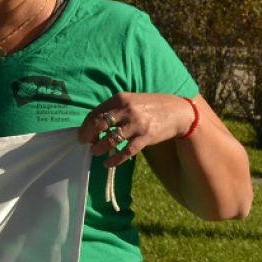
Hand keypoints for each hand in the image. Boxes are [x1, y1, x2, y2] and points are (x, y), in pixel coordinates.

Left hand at [79, 94, 194, 166]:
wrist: (178, 111)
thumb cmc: (149, 107)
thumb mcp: (130, 101)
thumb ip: (113, 110)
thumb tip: (92, 124)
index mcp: (120, 99)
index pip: (95, 113)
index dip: (86, 126)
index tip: (83, 134)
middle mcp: (127, 110)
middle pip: (99, 124)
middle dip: (88, 135)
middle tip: (85, 143)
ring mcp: (137, 124)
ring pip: (110, 139)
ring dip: (98, 147)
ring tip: (94, 152)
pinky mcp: (146, 137)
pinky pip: (126, 151)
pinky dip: (115, 159)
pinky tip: (108, 163)